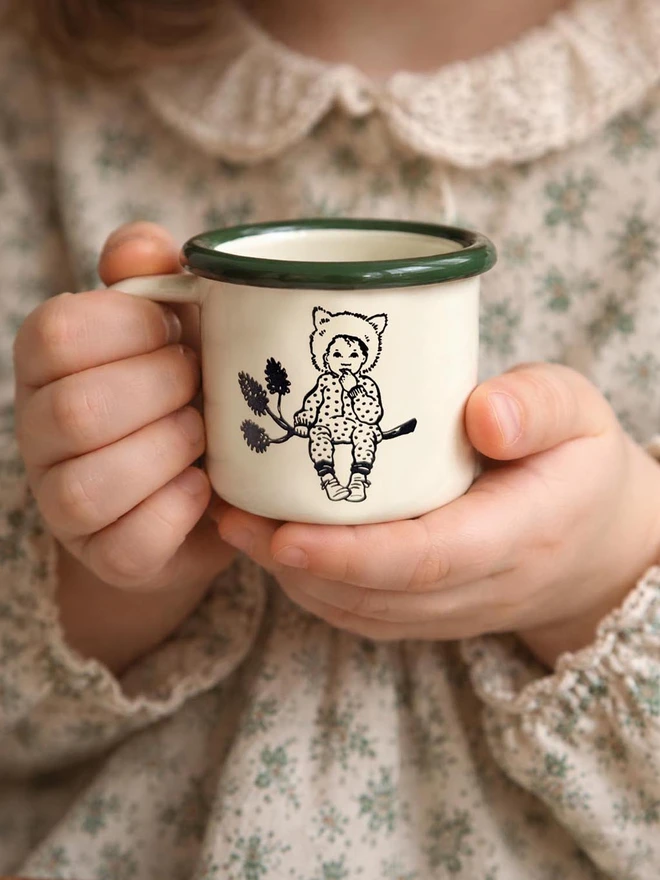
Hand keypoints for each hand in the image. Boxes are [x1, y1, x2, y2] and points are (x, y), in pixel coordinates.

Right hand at [14, 222, 233, 672]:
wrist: (197, 482)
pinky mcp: (108, 557)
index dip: (130, 326)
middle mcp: (40, 434)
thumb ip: (154, 277)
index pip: (56, 333)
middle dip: (161, 391)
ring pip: (90, 486)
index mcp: (47, 363)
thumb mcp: (173, 324)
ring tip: (203, 435)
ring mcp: (64, 505)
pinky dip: (180, 508)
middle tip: (199, 385)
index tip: (176, 330)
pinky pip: (131, 542)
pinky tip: (203, 484)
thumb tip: (144, 247)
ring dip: (169, 450)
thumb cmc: (182, 389)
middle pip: (76, 411)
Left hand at [216, 363, 659, 667]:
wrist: (598, 543)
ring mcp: (455, 609)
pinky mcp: (433, 612)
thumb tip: (482, 414)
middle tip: (231, 516)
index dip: (350, 554)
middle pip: (378, 594)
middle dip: (297, 566)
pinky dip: (316, 588)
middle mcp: (482, 587)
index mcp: (520, 535)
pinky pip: (367, 615)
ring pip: (363, 613)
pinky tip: (277, 547)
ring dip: (295, 579)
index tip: (282, 533)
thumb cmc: (579, 462)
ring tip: (238, 526)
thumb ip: (538, 406)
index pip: (427, 559)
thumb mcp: (579, 412)